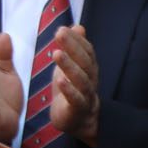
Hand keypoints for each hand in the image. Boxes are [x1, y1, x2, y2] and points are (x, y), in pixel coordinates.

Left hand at [46, 24, 99, 146]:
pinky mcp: (77, 110)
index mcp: (89, 69)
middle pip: (84, 62)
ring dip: (69, 66)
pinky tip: (59, 80)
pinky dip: (69, 90)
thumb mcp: (72, 67)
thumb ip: (75, 48)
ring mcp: (86, 95)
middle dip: (72, 46)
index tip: (64, 28)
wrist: (79, 122)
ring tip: (57, 53)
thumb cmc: (73, 91)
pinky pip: (75, 99)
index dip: (77, 40)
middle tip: (59, 33)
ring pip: (81, 80)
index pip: (86, 51)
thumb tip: (78, 26)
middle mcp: (90, 80)